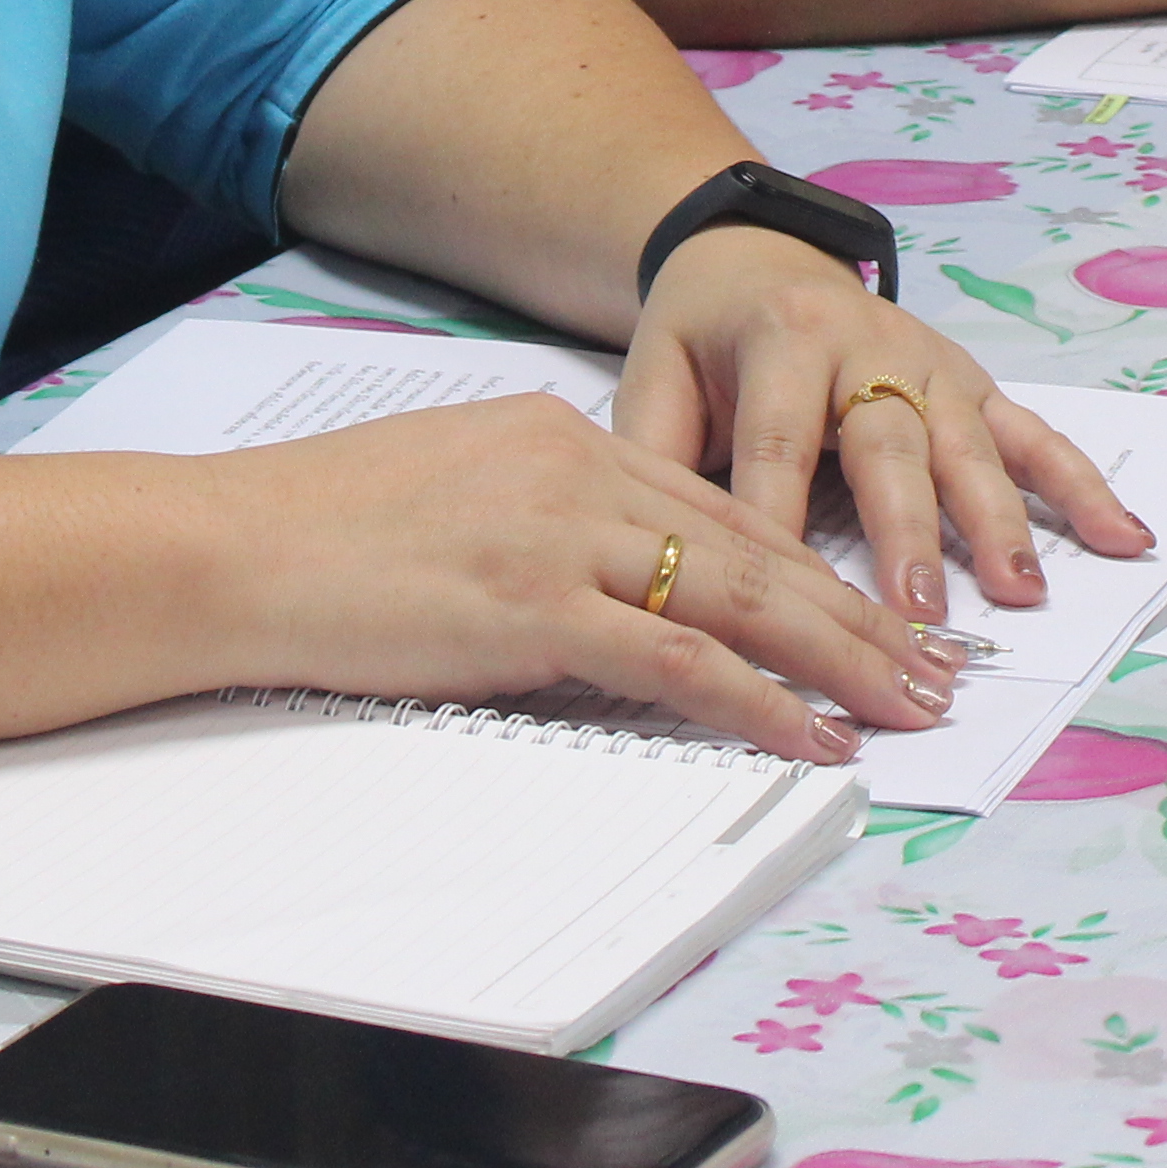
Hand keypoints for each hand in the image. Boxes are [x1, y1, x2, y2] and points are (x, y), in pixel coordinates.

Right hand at [190, 391, 947, 762]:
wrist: (228, 546)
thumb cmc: (313, 532)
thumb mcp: (448, 491)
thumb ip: (534, 517)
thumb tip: (593, 578)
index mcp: (558, 435)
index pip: (718, 503)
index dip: (808, 561)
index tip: (873, 607)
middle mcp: (576, 471)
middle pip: (754, 545)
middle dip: (857, 612)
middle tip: (938, 663)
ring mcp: (558, 536)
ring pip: (739, 598)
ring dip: (839, 659)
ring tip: (913, 702)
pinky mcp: (530, 608)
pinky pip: (673, 661)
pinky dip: (755, 701)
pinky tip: (812, 732)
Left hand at [617, 229, 1152, 629]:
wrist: (755, 253)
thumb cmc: (703, 334)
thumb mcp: (653, 372)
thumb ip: (653, 452)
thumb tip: (650, 554)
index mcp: (781, 342)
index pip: (778, 445)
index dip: (779, 525)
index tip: (784, 609)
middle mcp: (868, 346)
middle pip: (889, 448)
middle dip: (907, 532)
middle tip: (920, 614)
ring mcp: (931, 364)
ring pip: (970, 447)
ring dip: (999, 522)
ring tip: (1021, 592)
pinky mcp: (973, 384)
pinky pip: (1034, 436)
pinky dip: (1082, 487)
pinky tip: (1126, 537)